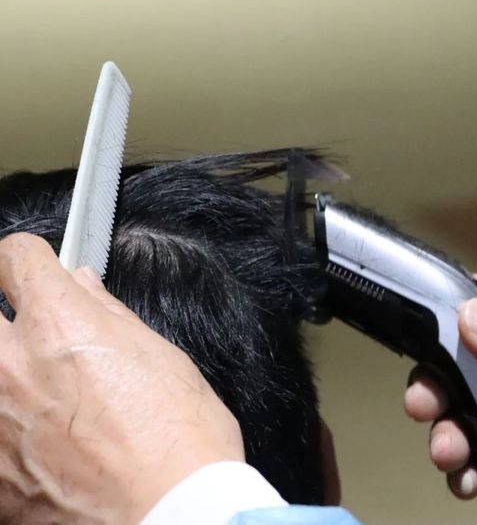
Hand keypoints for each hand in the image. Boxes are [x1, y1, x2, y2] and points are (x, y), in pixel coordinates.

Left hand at [0, 234, 243, 524]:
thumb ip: (108, 315)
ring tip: (44, 394)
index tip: (33, 269)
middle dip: (1, 310)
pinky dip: (8, 428)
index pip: (15, 257)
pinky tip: (41, 442)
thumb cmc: (180, 439)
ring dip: (7, 371)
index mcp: (61, 326)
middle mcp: (10, 366)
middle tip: (25, 328)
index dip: (29, 258)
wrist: (170, 515)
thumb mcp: (160, 358)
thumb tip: (83, 286)